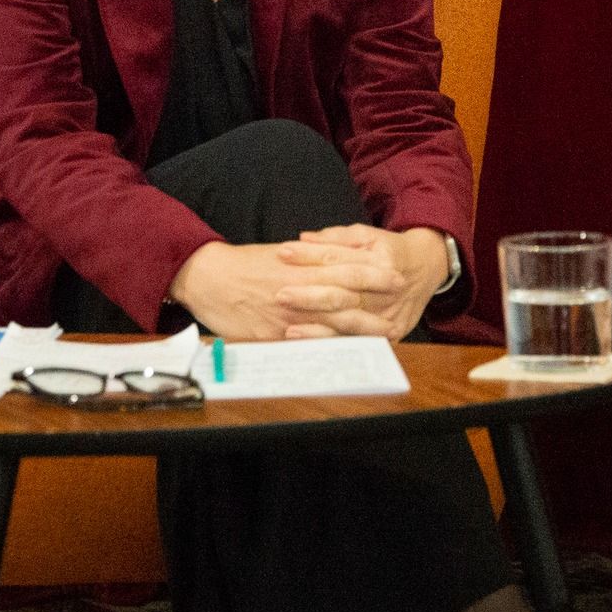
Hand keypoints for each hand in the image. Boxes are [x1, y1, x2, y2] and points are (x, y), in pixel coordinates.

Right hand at [165, 240, 389, 340]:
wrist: (210, 276)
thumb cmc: (245, 264)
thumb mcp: (281, 255)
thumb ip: (308, 263)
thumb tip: (331, 267)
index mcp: (303, 266)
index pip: (347, 268)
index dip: (375, 274)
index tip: (397, 277)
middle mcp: (301, 289)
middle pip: (347, 296)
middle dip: (377, 301)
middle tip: (401, 308)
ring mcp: (290, 314)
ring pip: (332, 322)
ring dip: (362, 328)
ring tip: (386, 332)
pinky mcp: (274, 334)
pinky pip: (306, 344)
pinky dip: (329, 348)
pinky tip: (348, 355)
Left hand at [271, 224, 450, 340]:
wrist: (427, 268)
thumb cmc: (390, 250)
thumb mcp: (368, 236)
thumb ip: (336, 237)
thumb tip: (304, 238)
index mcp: (382, 260)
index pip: (339, 258)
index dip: (309, 256)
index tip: (283, 253)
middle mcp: (387, 288)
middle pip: (343, 293)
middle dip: (310, 295)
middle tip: (280, 294)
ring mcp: (390, 313)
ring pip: (350, 323)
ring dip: (319, 327)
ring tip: (289, 328)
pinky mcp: (390, 333)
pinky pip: (357, 343)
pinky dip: (333, 345)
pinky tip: (312, 346)